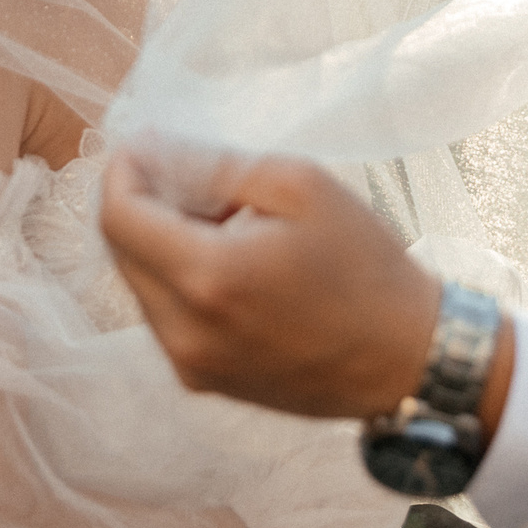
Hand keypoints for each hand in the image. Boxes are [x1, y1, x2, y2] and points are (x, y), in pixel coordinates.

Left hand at [99, 146, 445, 420]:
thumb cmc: (364, 264)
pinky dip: (180, 281)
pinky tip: (232, 264)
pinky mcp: (204, 382)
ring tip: (226, 224)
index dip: (122, 172)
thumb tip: (152, 152)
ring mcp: (191, 365)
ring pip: (141, 285)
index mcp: (207, 278)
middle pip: (122, 251)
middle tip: (194, 178)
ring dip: (163, 243)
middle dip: (144, 204)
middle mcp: (184, 332)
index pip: (118, 217)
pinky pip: (165, 318)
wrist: (409, 356)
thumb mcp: (299, 186)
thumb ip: (214, 165)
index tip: (146, 145)